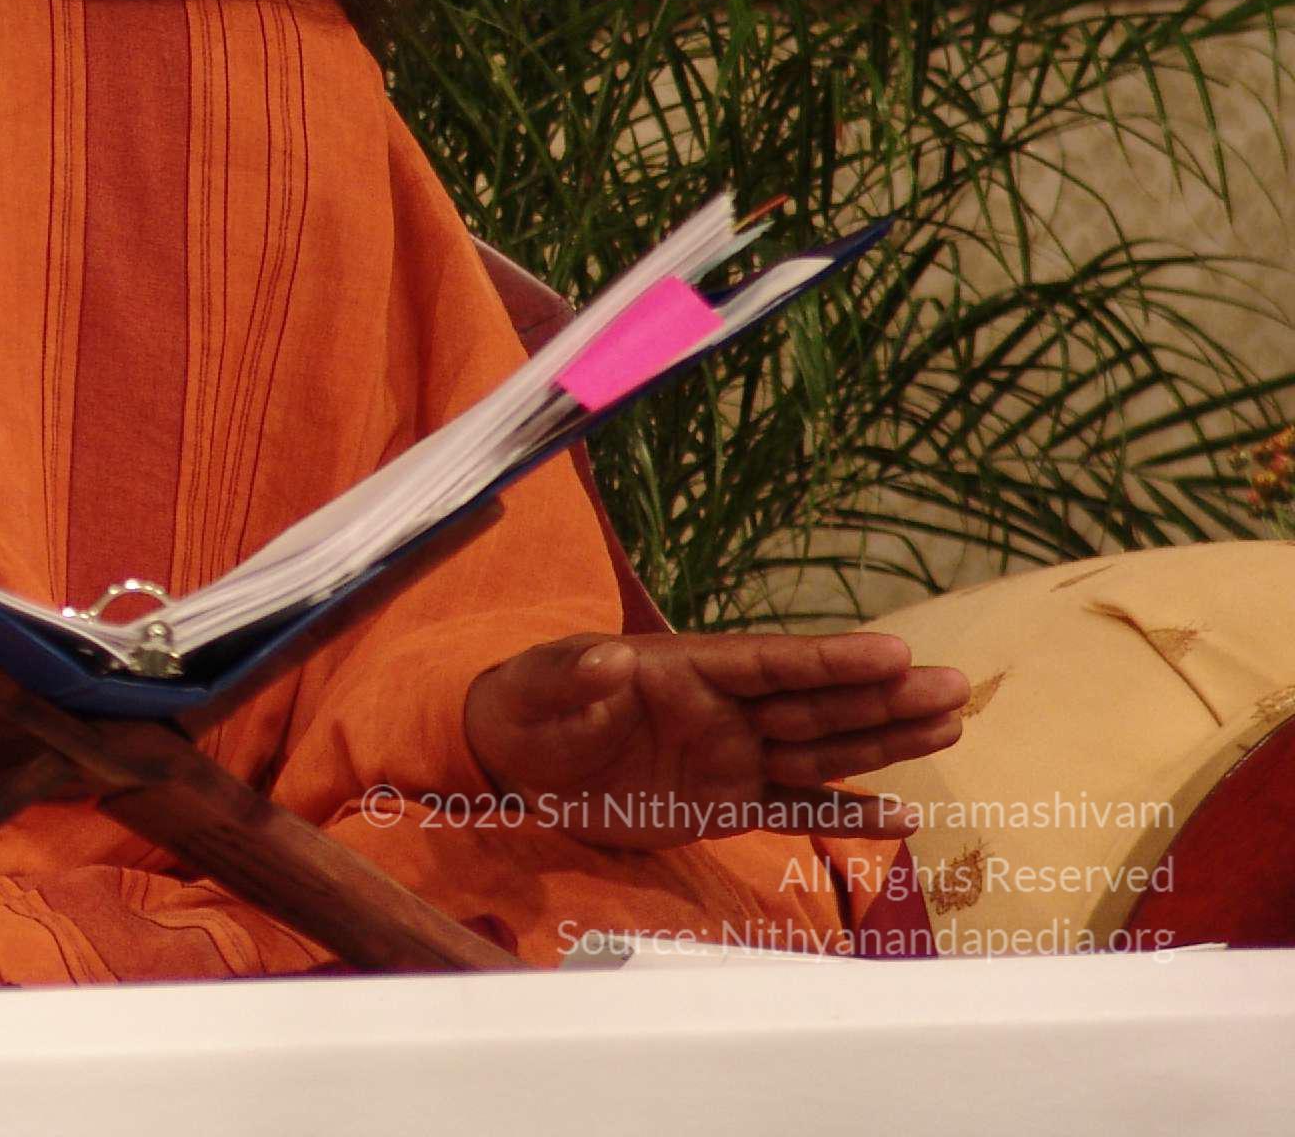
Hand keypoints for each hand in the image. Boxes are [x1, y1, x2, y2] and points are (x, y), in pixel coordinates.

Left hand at [462, 630, 965, 850]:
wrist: (514, 763)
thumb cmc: (526, 706)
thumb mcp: (537, 686)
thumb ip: (573, 677)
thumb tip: (608, 659)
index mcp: (685, 668)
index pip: (771, 660)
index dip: (831, 658)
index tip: (895, 650)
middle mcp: (721, 709)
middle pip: (814, 701)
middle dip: (883, 695)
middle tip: (955, 685)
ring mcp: (730, 756)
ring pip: (820, 749)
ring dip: (883, 742)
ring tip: (950, 727)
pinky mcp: (724, 804)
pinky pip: (795, 808)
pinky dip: (845, 814)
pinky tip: (902, 818)